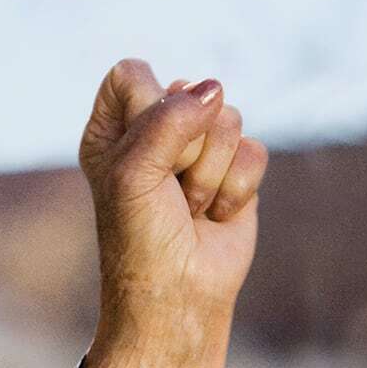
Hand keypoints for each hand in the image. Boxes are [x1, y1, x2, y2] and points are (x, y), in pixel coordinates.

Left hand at [78, 59, 268, 344]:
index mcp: (112, 128)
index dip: (147, 106)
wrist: (178, 293)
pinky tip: (216, 214)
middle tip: (167, 191)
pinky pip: (254, 150)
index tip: (140, 152)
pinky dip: (237, 188)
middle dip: (184, 148)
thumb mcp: (134, 173)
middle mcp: (155, 131)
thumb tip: (214, 89)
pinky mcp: (236, 169)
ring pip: (227, 119)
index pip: (132, 74)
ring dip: (209, 173)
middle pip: (189, 92)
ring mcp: (199, 149)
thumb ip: (167, 120)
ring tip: (189, 206)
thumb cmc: (140, 237)